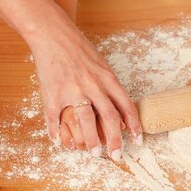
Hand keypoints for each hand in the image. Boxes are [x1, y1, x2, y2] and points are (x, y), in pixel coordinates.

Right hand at [29, 21, 142, 159]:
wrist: (54, 34)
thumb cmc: (80, 51)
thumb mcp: (102, 66)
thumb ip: (111, 88)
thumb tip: (121, 113)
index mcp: (108, 79)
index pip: (126, 106)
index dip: (134, 125)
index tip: (138, 141)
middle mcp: (93, 85)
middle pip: (109, 118)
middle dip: (115, 140)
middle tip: (117, 156)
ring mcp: (72, 90)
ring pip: (86, 121)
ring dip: (91, 140)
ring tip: (94, 153)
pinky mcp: (53, 93)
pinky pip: (56, 118)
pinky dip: (56, 133)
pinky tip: (59, 143)